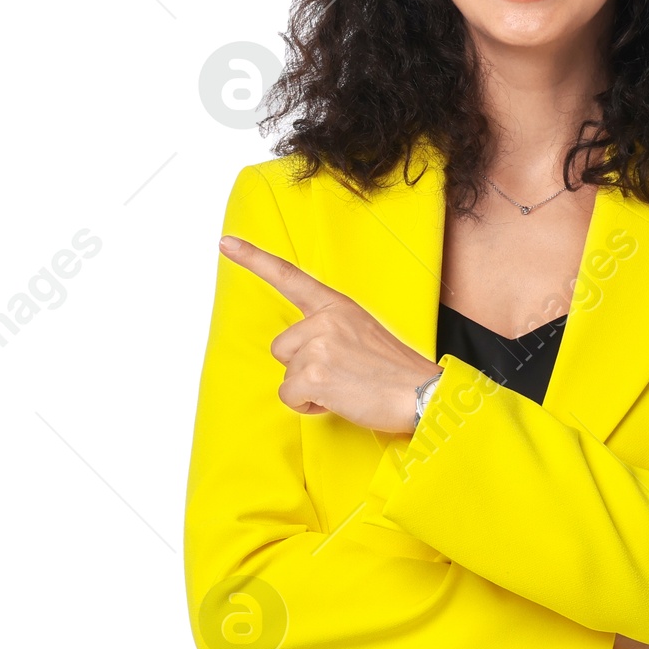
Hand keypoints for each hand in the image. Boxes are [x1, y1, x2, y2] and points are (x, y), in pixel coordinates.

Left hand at [222, 236, 442, 433]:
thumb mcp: (362, 332)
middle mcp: (324, 319)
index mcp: (337, 305)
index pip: (289, 276)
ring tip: (345, 387)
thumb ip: (330, 330)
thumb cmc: (395, 372)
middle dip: (303, 367)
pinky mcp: (314, 375)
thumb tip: (304, 353)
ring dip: (309, 388)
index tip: (225, 242)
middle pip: (282, 347)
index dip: (253, 258)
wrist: (422, 395)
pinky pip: (289, 396)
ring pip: (286, 373)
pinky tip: (339, 400)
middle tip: (342, 374)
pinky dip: (308, 406)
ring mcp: (318, 345)